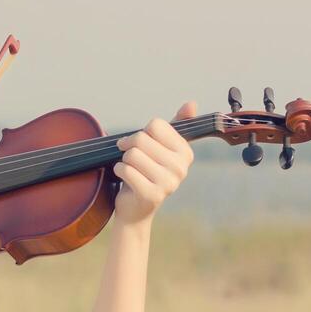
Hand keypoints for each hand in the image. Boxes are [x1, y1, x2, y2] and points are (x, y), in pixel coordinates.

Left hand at [112, 101, 196, 226]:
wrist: (135, 208)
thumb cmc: (146, 172)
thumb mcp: (160, 146)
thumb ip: (176, 125)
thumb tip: (192, 103)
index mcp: (185, 152)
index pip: (156, 125)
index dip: (141, 133)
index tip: (141, 145)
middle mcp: (182, 168)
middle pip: (141, 139)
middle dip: (128, 147)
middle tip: (131, 160)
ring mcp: (169, 183)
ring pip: (132, 155)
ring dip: (123, 162)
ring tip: (131, 172)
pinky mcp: (152, 195)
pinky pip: (125, 170)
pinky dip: (118, 172)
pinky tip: (126, 181)